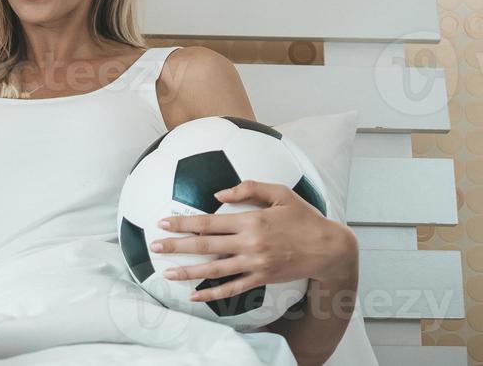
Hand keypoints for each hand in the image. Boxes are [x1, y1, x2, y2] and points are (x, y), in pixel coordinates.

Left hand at [147, 180, 358, 303]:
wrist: (328, 248)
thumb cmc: (303, 216)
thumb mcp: (280, 192)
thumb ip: (249, 188)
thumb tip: (218, 193)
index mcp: (251, 220)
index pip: (209, 222)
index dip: (184, 223)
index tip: (163, 223)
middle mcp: (249, 244)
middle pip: (206, 246)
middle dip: (177, 246)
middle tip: (154, 247)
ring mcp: (255, 264)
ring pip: (215, 270)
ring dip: (189, 272)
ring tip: (167, 273)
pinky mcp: (261, 278)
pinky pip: (232, 288)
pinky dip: (212, 294)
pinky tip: (194, 296)